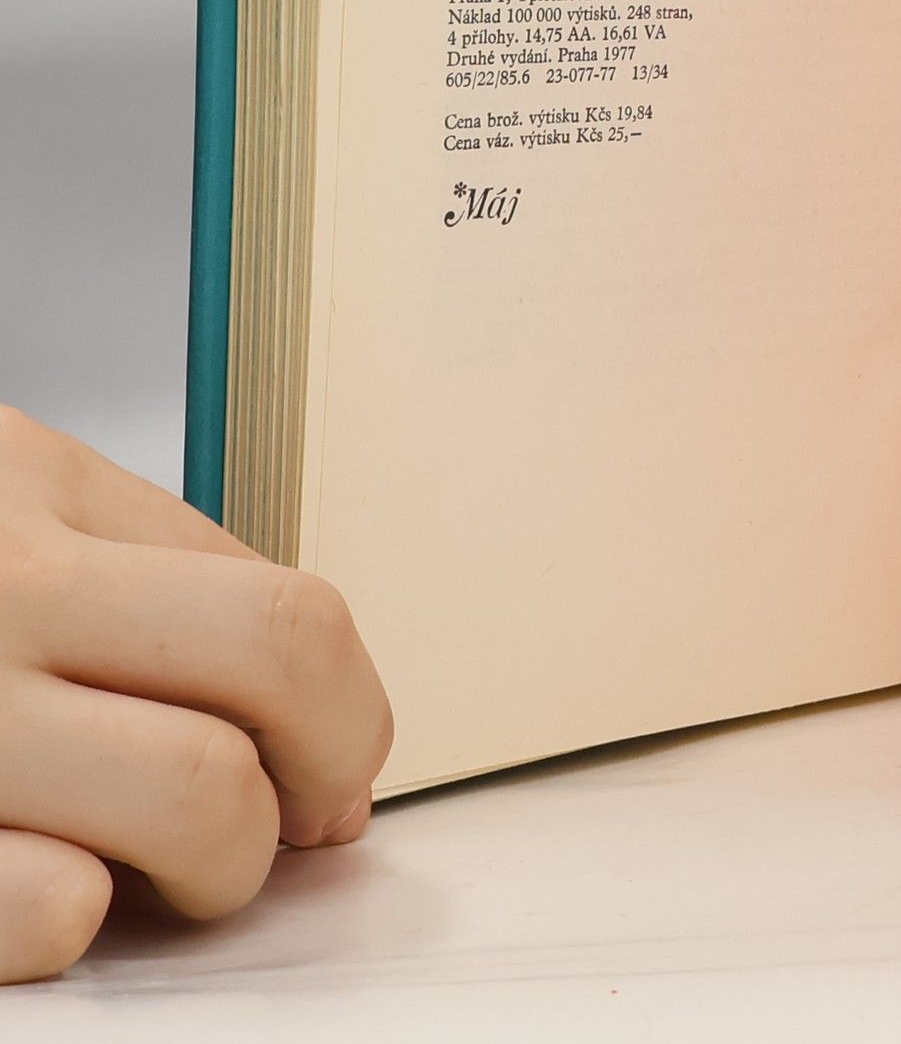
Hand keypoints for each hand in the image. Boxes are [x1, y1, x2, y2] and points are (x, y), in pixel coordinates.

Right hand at [0, 406, 390, 982]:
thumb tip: (333, 755)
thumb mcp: (23, 502)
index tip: (339, 768)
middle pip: (269, 683)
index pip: (290, 616)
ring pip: (185, 805)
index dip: (348, 717)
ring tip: (145, 861)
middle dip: (308, 784)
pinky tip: (37, 882)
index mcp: (39, 499)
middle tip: (277, 819)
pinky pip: (37, 918)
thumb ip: (180, 583)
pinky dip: (66, 921)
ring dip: (204, 868)